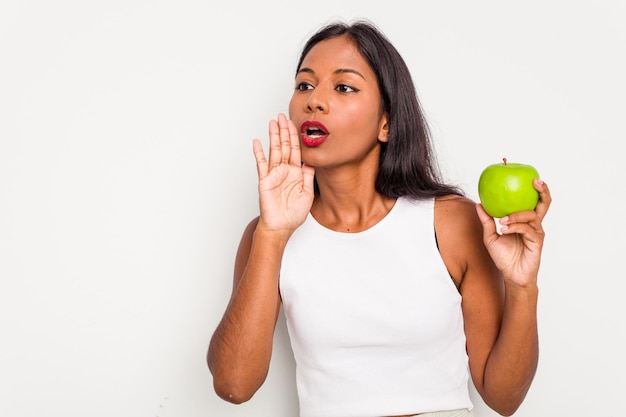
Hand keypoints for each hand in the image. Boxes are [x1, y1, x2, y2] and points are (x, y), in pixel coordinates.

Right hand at [253, 113, 314, 234]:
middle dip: (285, 130)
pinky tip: (257, 142)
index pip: (297, 150)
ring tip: (273, 122)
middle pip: (285, 146)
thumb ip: (309, 176)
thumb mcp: (308, 194)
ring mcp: (274, 174)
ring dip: (274, 136)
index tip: (296, 124)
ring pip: (275, 150)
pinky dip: (259, 152)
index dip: (297, 137)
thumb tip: (313, 161)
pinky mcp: (265, 180)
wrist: (281, 226)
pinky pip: (261, 163)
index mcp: (297, 173)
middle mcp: (285, 171)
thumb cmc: (294, 214)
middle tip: (283, 116)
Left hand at [476, 178, 551, 286]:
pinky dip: (515, 226)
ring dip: (515, 215)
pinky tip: (504, 229)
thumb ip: (486, 221)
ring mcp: (536, 233)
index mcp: (524, 222)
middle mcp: (533, 225)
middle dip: (542, 191)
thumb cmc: (503, 257)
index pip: (531, 202)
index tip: (527, 177)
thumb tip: (479, 204)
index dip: (533, 190)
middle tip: (535, 182)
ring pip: (531, 216)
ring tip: (502, 221)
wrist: (511, 276)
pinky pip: (527, 229)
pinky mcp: (537, 242)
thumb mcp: (490, 237)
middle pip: (544, 204)